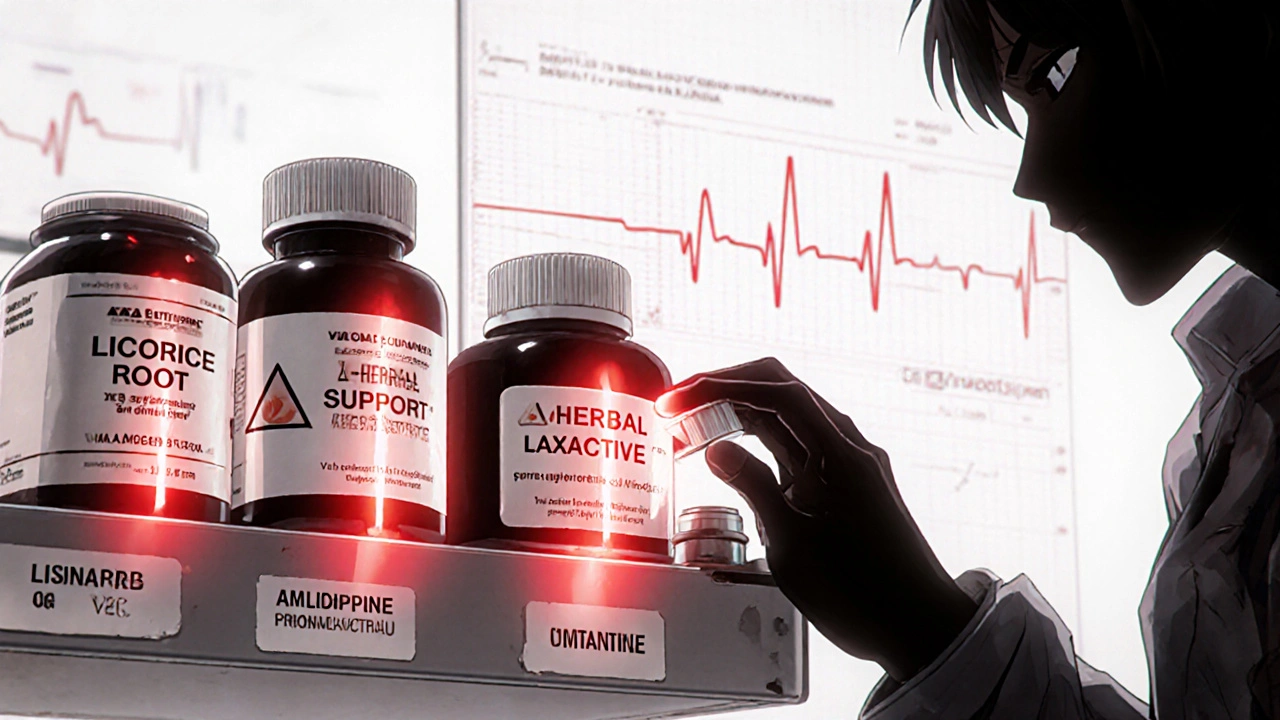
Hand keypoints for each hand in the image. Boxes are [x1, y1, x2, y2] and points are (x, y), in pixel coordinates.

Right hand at [658, 358, 975, 680]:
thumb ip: (754, 488)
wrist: (922, 629)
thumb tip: (717, 450)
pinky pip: (801, 446)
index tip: (677, 399)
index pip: (776, 392)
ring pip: (790, 418)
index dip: (719, 386)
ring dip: (742, 413)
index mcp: (841, 454)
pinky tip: (736, 453)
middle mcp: (850, 449)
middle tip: (679, 404)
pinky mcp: (847, 485)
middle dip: (726, 388)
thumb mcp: (794, 544)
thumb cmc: (865, 594)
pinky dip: (763, 440)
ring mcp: (851, 465)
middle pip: (782, 392)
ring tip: (696, 426)